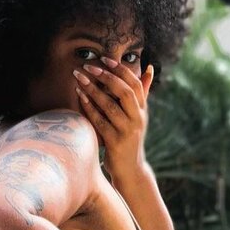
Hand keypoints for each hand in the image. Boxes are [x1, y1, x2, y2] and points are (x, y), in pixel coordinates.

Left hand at [73, 56, 154, 178]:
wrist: (131, 170)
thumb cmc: (130, 138)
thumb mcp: (138, 115)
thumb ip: (142, 93)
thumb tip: (149, 67)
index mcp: (142, 110)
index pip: (136, 84)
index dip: (121, 70)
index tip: (105, 59)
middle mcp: (138, 119)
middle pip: (126, 92)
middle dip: (107, 77)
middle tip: (89, 66)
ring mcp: (128, 131)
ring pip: (111, 106)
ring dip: (94, 90)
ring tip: (80, 78)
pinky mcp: (116, 143)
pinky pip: (100, 121)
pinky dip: (89, 107)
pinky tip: (80, 96)